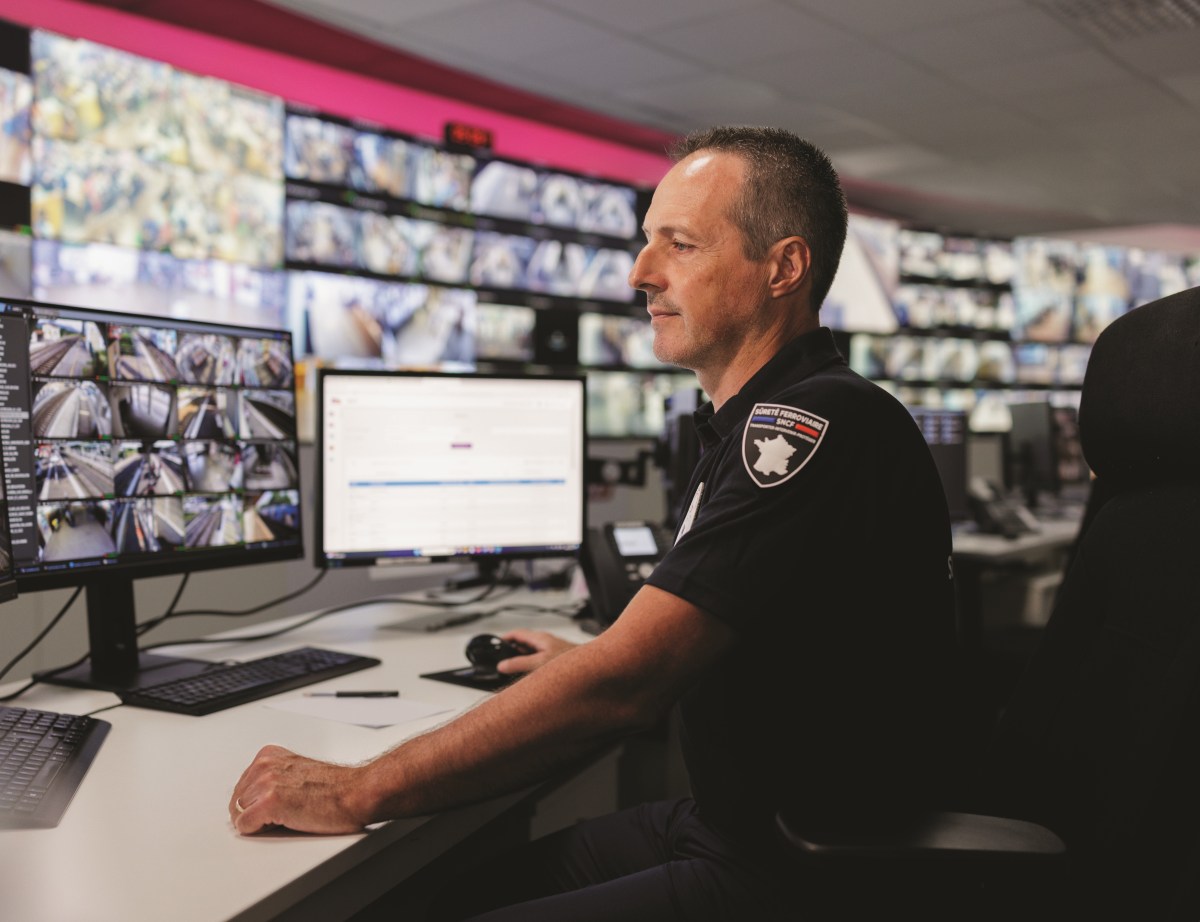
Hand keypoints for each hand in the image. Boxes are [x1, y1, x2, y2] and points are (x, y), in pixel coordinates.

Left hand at [229, 744, 372, 834]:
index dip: (257, 802)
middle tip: (286, 810)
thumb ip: (271, 777)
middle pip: (236, 801)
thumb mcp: (295, 770)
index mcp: (269, 755)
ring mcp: (267, 782)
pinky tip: (285, 821)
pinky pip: (245, 826)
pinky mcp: (270, 802)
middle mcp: (265, 765)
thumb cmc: (334, 788)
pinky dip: (261, 830)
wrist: (356, 793)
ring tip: (288, 814)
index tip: (279, 802)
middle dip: (255, 811)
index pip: (240, 787)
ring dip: (260, 821)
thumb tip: (250, 798)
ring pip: (238, 814)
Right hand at [496, 630, 576, 673]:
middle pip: (523, 645)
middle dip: (512, 654)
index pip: (516, 634)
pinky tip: (533, 679)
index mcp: (540, 638)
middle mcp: (545, 643)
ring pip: (532, 654)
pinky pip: (539, 662)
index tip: (494, 645)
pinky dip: (532, 668)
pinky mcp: (557, 660)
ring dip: (523, 662)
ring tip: (515, 673)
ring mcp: (551, 651)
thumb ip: (520, 664)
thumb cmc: (571, 660)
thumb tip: (502, 665)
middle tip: (503, 664)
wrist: (594, 666)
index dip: (503, 638)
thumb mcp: (539, 663)